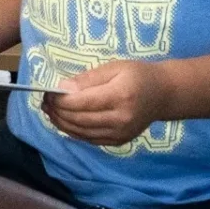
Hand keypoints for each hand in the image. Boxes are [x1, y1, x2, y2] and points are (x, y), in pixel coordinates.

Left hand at [43, 60, 170, 145]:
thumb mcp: (114, 68)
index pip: (82, 103)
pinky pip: (90, 139)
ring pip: (82, 132)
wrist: (164, 94)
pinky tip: (64, 122)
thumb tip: (62, 89)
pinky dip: (74, 132)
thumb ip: (87, 79)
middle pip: (79, 119)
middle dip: (57, 112)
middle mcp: (120, 119)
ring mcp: (120, 133)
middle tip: (45, 102)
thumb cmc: (138, 75)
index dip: (60, 100)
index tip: (47, 92)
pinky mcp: (119, 141)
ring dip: (61, 123)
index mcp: (120, 96)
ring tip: (49, 112)